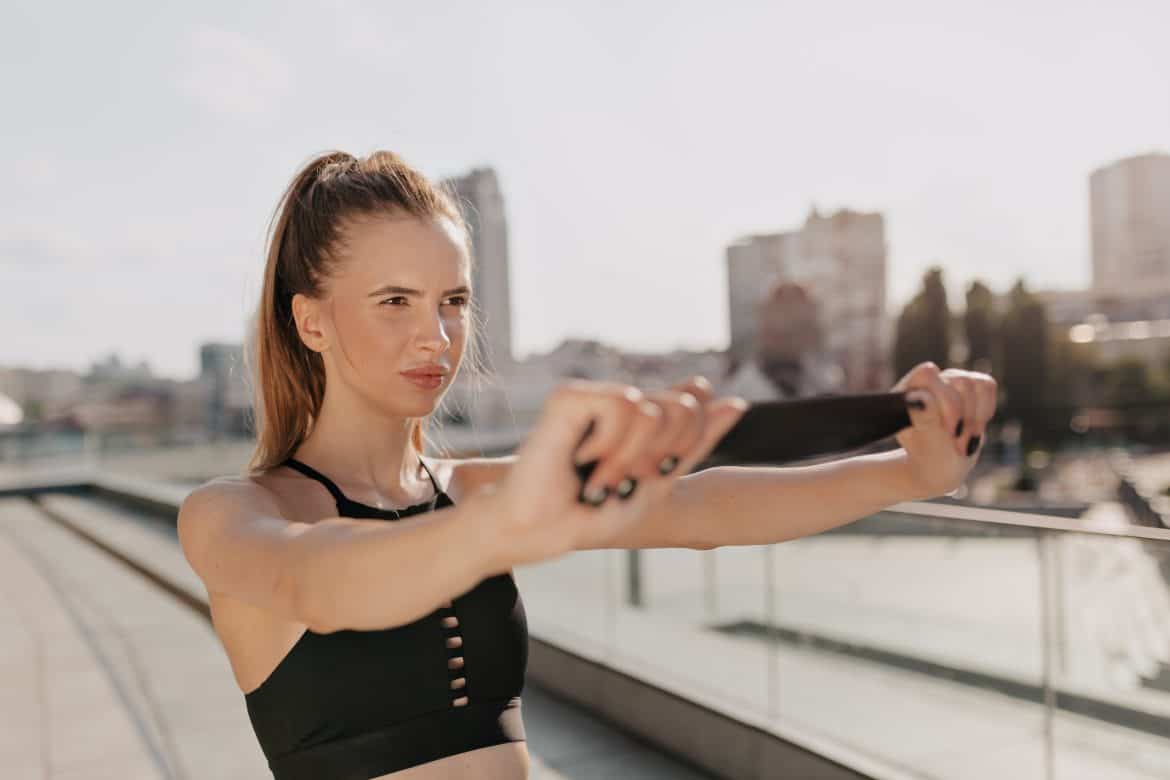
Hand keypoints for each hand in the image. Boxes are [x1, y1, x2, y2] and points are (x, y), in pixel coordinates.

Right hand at [489, 377, 746, 567]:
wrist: (539, 531)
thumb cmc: (590, 513)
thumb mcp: (658, 482)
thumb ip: (695, 442)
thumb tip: (738, 402)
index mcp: (639, 417)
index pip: (692, 403)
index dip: (685, 445)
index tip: (652, 476)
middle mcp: (619, 399)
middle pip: (682, 407)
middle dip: (661, 456)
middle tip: (623, 481)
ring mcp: (594, 394)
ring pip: (653, 408)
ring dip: (630, 457)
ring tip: (599, 477)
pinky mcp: (571, 396)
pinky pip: (624, 404)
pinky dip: (610, 444)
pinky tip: (580, 456)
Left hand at [891, 362, 997, 499]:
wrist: (941, 466)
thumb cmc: (928, 456)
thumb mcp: (926, 442)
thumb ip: (924, 419)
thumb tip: (918, 396)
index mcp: (906, 392)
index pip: (928, 374)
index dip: (946, 401)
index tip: (948, 430)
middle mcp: (926, 382)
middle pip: (959, 380)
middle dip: (964, 417)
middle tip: (958, 445)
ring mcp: (947, 381)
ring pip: (973, 383)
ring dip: (974, 418)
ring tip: (964, 442)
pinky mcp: (968, 386)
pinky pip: (986, 385)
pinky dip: (984, 411)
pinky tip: (973, 428)